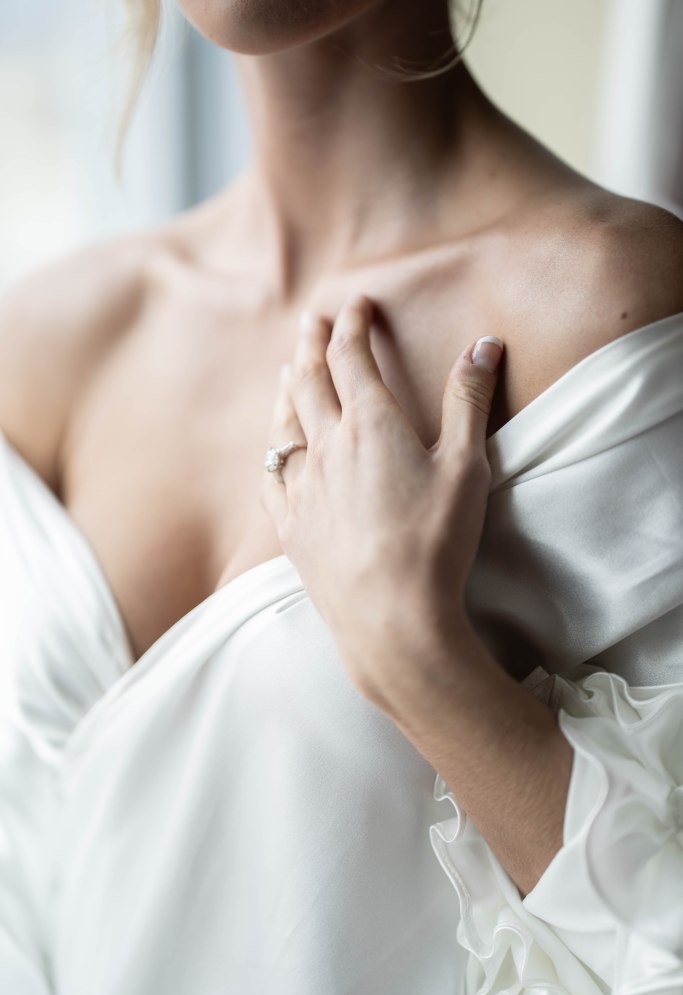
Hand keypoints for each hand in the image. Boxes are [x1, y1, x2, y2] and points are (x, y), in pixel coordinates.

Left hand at [261, 292, 503, 707]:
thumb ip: (468, 401)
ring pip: (284, 424)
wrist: (390, 618)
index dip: (352, 324)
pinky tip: (273, 450)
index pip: (351, 356)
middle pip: (309, 380)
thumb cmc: (435, 541)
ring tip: (286, 371)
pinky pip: (271, 476)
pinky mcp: (291, 526)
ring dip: (286, 390)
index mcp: (370, 424)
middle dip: (311, 345)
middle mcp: (327, 446)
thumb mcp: (466, 466)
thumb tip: (484, 345)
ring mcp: (302, 487)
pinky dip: (272, 451)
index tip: (356, 304)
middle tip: (310, 321)